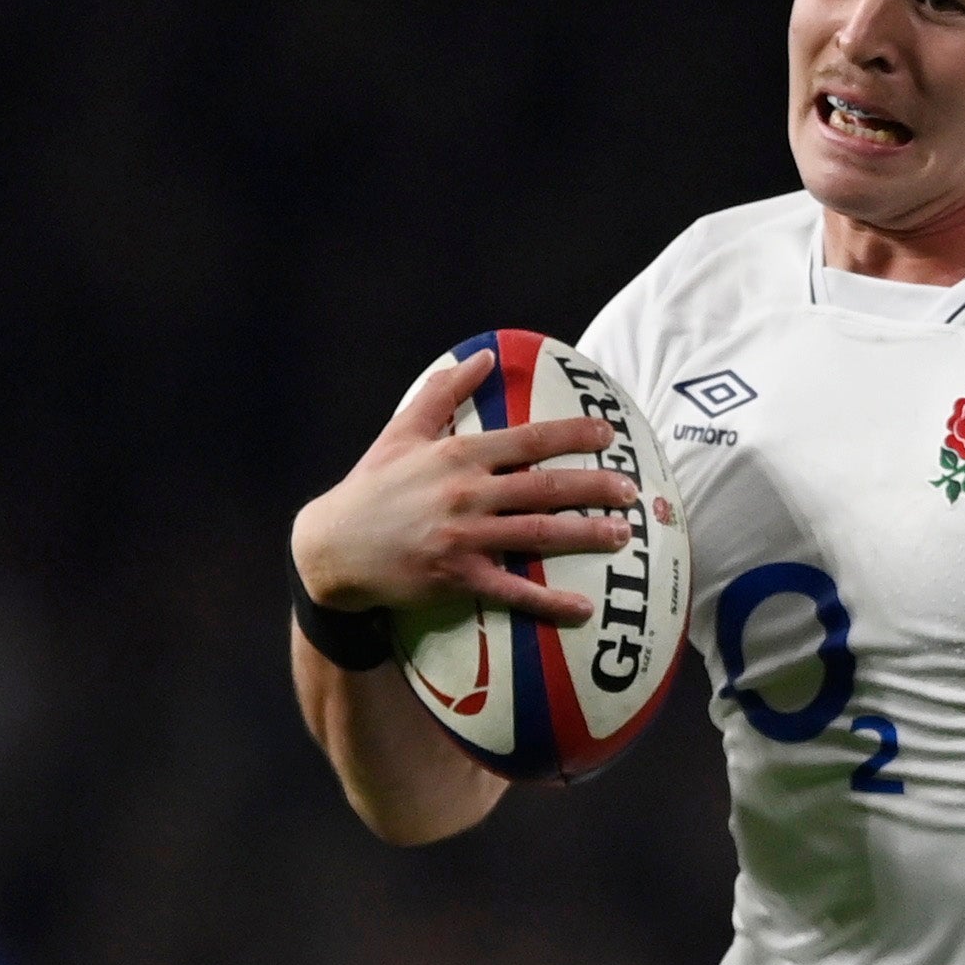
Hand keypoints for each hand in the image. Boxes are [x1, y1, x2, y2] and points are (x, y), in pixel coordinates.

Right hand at [288, 345, 641, 629]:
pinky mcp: (457, 578)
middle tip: (632, 490)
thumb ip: (444, 393)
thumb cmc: (372, 488)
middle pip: (544, 487)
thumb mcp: (402, 432)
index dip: (571, 436)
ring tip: (624, 536)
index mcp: (457, 456)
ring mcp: (463, 538)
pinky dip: (550, 602)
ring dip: (585, 536)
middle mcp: (465, 493)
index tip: (608, 434)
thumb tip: (484, 354)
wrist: (332, 549)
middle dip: (593, 487)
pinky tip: (585, 609)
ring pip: (538, 534)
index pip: (527, 440)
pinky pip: (513, 590)